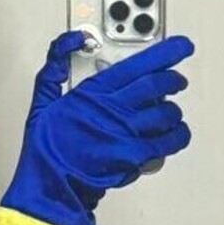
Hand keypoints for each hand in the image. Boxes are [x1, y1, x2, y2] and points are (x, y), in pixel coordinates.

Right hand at [1, 31, 194, 224]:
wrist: (52, 184)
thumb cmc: (48, 149)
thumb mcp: (43, 102)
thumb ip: (55, 68)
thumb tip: (71, 40)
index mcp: (94, 92)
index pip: (138, 64)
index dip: (165, 52)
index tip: (180, 46)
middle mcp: (114, 109)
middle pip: (158, 84)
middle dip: (173, 79)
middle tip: (177, 80)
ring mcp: (127, 132)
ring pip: (167, 112)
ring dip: (173, 109)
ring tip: (170, 111)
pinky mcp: (136, 156)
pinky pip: (170, 140)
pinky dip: (178, 134)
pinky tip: (176, 132)